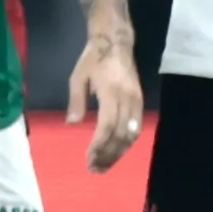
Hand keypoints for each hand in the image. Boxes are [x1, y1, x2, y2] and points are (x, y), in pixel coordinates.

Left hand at [68, 27, 142, 170]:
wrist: (115, 43)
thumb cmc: (93, 59)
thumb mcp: (77, 76)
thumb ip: (76, 100)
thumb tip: (72, 124)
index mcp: (111, 92)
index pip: (107, 125)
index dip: (99, 145)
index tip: (89, 158)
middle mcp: (127, 98)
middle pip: (120, 134)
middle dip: (108, 154)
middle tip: (95, 169)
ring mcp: (136, 100)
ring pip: (131, 134)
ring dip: (118, 152)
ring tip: (104, 165)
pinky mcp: (140, 101)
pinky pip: (136, 127)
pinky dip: (127, 142)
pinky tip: (116, 151)